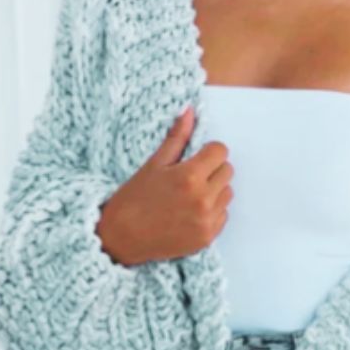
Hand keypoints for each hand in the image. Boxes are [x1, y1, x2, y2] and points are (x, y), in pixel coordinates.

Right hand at [96, 105, 234, 264]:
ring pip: (227, 193)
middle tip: (190, 176)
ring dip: (214, 190)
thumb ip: (177, 137)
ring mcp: (207, 220)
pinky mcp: (208, 237)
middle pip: (227, 171)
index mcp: (189, 176)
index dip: (208, 151)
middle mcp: (203, 199)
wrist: (122, 238)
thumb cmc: (134, 199)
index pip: (220, 151)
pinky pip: (223, 215)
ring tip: (190, 195)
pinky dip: (212, 211)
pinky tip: (191, 212)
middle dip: (212, 169)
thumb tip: (190, 111)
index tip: (196, 157)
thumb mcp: (154, 164)